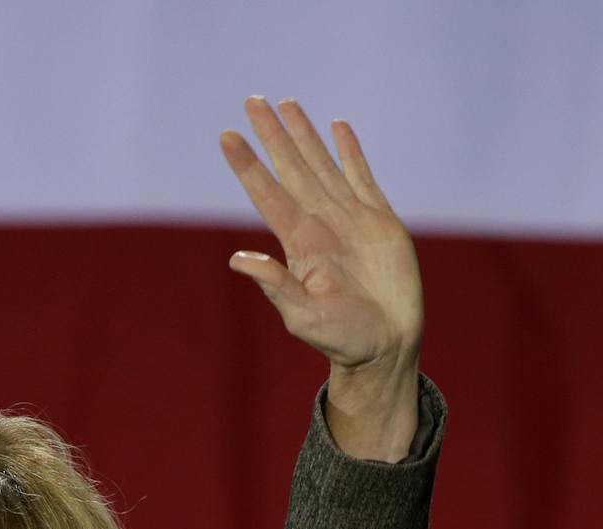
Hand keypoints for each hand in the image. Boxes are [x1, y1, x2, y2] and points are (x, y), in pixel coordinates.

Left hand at [219, 97, 423, 373]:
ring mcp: (350, 219)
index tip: (225, 137)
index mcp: (300, 244)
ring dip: (304, 134)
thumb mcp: (302, 316)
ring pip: (322, 164)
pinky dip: (350, 152)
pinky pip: (362, 177)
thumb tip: (237, 260)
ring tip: (286, 103)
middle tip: (251, 100)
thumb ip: (275, 285)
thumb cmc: (341, 339)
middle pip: (292, 168)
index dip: (248, 165)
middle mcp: (320, 225)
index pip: (267, 194)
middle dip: (272, 135)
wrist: (386, 346)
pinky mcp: (380, 222)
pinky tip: (337, 128)